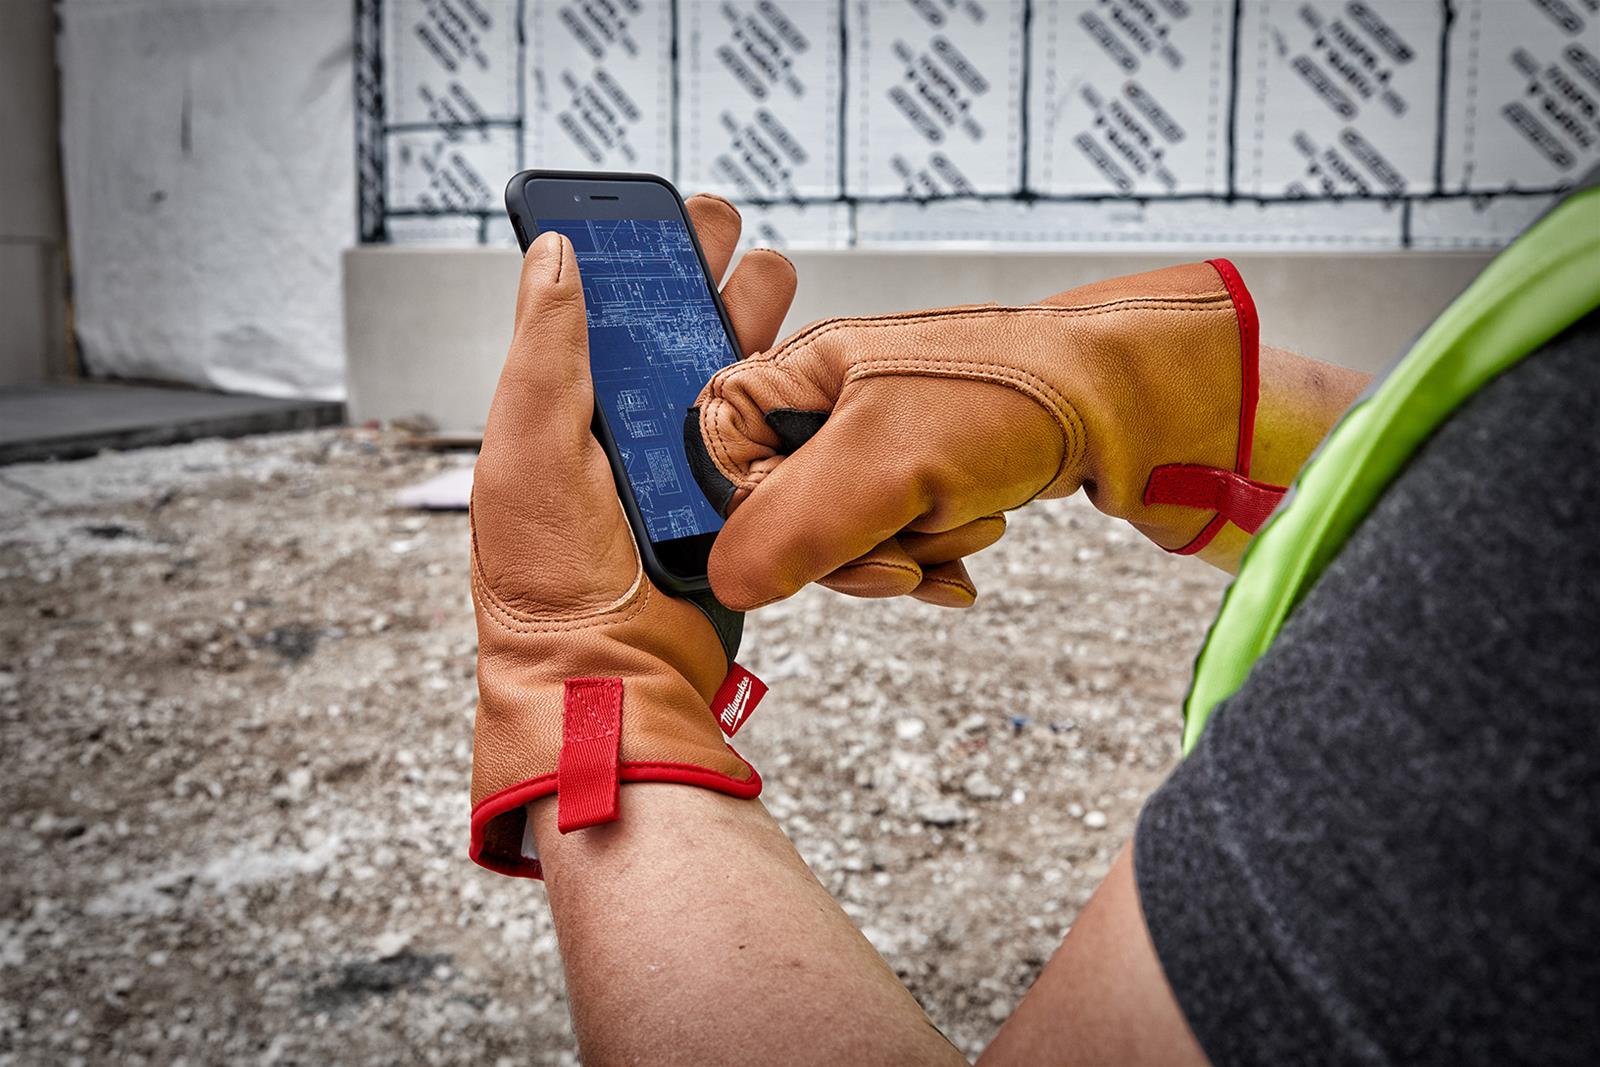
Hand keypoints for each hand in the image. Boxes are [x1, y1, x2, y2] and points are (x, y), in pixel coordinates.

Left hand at [469, 196, 795, 877]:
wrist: (614, 682)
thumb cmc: (552, 583)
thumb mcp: (531, 451)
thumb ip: (546, 353)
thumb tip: (554, 255)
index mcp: (567, 415)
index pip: (598, 313)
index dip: (628, 258)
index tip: (657, 213)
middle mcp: (622, 437)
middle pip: (669, 335)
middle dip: (701, 275)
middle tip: (728, 229)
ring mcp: (681, 472)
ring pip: (724, 378)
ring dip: (751, 324)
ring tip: (774, 274)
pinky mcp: (732, 505)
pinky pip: (763, 439)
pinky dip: (784, 400)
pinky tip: (805, 365)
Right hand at [686, 260, 1279, 609]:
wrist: (1118, 403)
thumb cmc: (1011, 394)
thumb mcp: (884, 464)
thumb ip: (794, 526)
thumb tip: (730, 581)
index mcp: (795, 376)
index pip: (718, 463)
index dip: (761, 518)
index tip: (817, 541)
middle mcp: (825, 404)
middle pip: (782, 516)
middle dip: (854, 549)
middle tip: (906, 547)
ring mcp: (872, 440)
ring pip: (844, 538)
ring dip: (907, 551)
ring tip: (961, 515)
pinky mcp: (915, 472)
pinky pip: (892, 541)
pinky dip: (931, 555)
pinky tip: (966, 550)